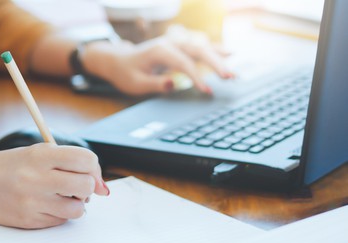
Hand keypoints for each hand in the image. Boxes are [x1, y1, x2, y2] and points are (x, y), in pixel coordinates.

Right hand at [0, 143, 108, 228]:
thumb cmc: (10, 166)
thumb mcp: (37, 153)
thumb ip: (69, 162)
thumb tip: (103, 187)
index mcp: (40, 155)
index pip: (85, 159)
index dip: (94, 168)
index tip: (91, 173)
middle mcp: (36, 178)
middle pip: (85, 185)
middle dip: (88, 187)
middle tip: (78, 186)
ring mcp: (32, 202)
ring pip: (77, 208)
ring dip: (76, 204)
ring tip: (62, 196)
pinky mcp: (28, 220)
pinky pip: (61, 221)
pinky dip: (60, 214)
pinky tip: (46, 204)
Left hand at [82, 26, 231, 95]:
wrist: (118, 60)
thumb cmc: (126, 73)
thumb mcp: (135, 83)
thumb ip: (154, 84)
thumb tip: (173, 84)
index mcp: (159, 51)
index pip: (183, 63)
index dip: (196, 77)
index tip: (207, 91)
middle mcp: (170, 43)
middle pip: (197, 51)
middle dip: (215, 64)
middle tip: (230, 78)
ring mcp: (175, 43)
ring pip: (201, 48)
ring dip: (219, 59)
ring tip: (234, 73)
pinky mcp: (178, 47)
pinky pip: (199, 47)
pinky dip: (215, 50)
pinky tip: (230, 53)